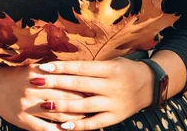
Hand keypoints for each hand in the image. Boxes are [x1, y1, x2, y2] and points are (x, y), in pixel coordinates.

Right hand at [0, 64, 89, 130]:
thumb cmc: (17, 77)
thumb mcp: (32, 67)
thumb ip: (51, 68)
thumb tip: (76, 69)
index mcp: (37, 73)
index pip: (64, 80)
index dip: (80, 84)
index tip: (94, 86)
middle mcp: (32, 89)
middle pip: (64, 97)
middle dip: (81, 101)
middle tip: (95, 102)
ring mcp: (27, 106)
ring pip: (57, 114)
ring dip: (74, 117)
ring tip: (87, 116)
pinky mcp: (23, 121)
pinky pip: (45, 128)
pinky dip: (58, 130)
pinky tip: (68, 130)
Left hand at [23, 57, 153, 129]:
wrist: (150, 85)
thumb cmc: (125, 69)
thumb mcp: (111, 62)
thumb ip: (91, 66)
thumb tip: (64, 66)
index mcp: (109, 69)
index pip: (81, 67)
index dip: (62, 67)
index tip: (44, 67)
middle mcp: (110, 86)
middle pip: (79, 85)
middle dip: (56, 84)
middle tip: (37, 82)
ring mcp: (113, 103)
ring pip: (84, 106)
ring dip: (63, 106)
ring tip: (44, 104)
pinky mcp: (114, 118)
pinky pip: (94, 123)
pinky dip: (78, 126)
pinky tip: (62, 126)